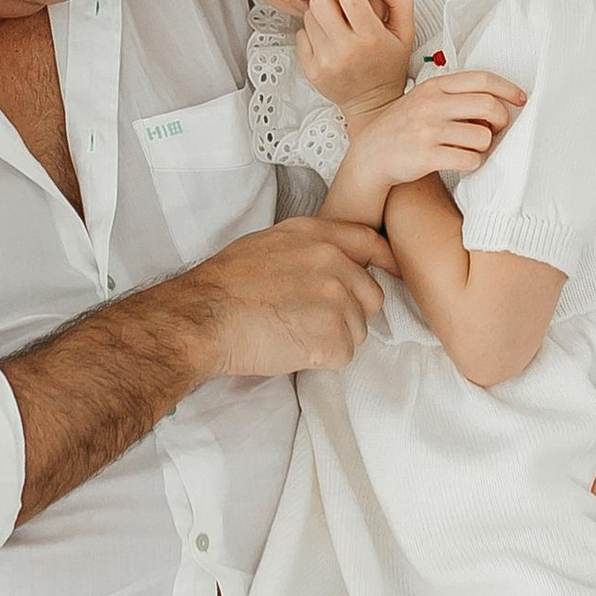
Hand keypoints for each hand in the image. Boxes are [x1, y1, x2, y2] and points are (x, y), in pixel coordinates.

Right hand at [184, 216, 391, 377]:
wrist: (203, 317)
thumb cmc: (223, 285)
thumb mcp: (267, 243)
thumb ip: (307, 249)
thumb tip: (328, 263)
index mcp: (317, 236)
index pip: (369, 243)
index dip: (385, 261)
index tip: (392, 271)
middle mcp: (334, 263)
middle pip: (370, 296)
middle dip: (349, 312)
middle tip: (309, 319)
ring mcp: (337, 300)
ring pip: (357, 330)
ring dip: (332, 338)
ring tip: (291, 333)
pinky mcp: (333, 337)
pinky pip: (342, 356)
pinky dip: (320, 359)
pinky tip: (290, 348)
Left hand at [295, 0, 415, 112]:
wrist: (373, 103)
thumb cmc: (388, 67)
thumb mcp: (406, 33)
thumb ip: (400, 1)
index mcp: (370, 37)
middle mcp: (345, 49)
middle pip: (320, 3)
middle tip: (340, 7)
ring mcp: (325, 61)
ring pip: (308, 17)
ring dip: (321, 16)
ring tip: (335, 26)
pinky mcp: (311, 69)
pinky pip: (300, 35)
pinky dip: (311, 34)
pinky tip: (327, 41)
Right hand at [333, 72, 523, 213]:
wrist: (370, 154)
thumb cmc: (404, 126)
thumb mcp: (424, 99)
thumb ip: (455, 95)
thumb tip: (497, 101)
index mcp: (434, 86)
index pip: (482, 79)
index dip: (508, 89)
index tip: (521, 99)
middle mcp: (432, 104)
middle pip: (489, 106)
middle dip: (502, 120)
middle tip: (496, 130)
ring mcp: (428, 130)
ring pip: (483, 136)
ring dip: (485, 146)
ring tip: (473, 148)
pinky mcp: (427, 156)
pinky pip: (470, 159)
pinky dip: (474, 163)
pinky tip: (463, 161)